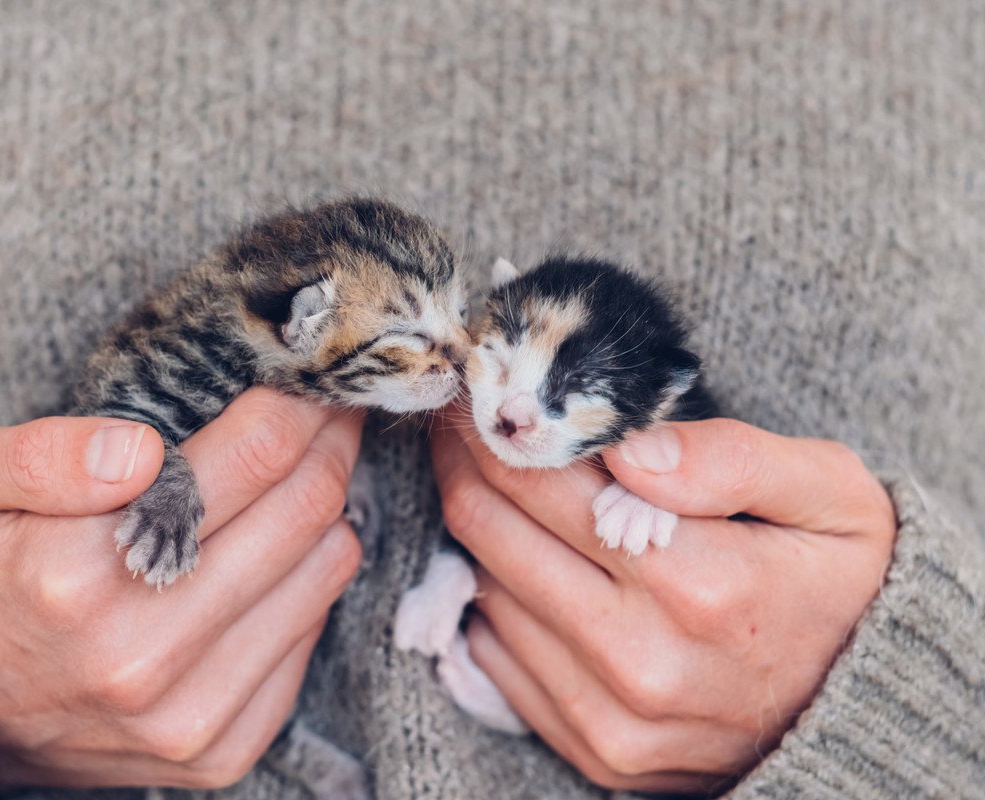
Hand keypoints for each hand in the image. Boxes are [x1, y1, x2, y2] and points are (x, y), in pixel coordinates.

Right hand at [0, 389, 362, 789]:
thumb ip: (36, 453)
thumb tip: (136, 449)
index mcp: (75, 574)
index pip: (250, 456)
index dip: (299, 400)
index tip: (312, 369)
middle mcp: (140, 654)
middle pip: (303, 508)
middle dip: (330, 440)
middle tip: (331, 405)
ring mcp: (186, 712)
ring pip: (326, 568)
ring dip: (330, 505)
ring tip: (312, 467)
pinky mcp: (220, 749)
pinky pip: (313, 635)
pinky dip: (310, 580)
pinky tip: (278, 551)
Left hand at [431, 416, 895, 793]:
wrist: (861, 709)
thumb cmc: (838, 583)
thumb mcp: (829, 495)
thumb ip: (732, 458)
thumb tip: (630, 448)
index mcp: (702, 583)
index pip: (545, 484)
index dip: (498, 430)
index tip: (479, 396)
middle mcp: (643, 659)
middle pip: (494, 536)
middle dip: (467, 468)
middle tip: (464, 429)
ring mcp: (613, 716)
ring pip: (487, 594)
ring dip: (479, 535)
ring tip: (497, 491)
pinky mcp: (595, 752)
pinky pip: (497, 661)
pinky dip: (495, 605)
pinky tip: (524, 568)